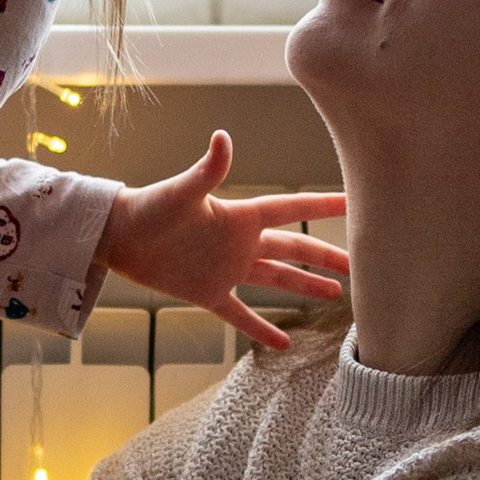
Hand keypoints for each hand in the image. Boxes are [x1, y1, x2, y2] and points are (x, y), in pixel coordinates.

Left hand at [100, 130, 348, 351]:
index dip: (321, 206)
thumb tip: (223, 136)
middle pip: (293, 249)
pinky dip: (260, 328)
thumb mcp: (182, 191)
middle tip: (360, 263)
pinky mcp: (208, 293)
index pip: (290, 210)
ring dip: (304, 285)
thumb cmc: (149, 207)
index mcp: (240, 217)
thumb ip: (209, 169)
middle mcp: (240, 243)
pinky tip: (283, 343)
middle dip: (326, 255)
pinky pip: (240, 314)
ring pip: (276, 279)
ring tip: (336, 295)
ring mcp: (227, 269)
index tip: (354, 202)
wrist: (119, 236)